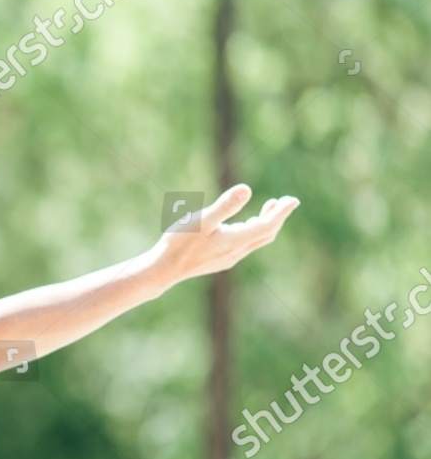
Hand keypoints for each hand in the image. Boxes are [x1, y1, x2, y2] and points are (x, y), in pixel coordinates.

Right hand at [153, 184, 298, 283]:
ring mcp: (228, 258)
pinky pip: (244, 246)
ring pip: (255, 241)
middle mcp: (237, 252)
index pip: (267, 225)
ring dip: (265, 224)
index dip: (282, 212)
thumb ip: (225, 205)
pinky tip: (242, 226)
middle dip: (277, 217)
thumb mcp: (202, 219)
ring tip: (268, 209)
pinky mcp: (219, 261)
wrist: (164, 270)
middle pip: (266, 234)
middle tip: (285, 202)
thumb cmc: (179, 242)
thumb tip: (247, 189)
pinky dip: (251, 232)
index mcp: (236, 240)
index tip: (293, 200)